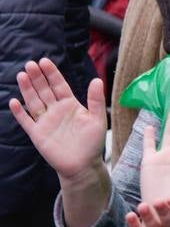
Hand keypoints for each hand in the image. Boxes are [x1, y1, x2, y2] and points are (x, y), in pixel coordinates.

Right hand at [9, 58, 106, 181]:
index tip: (44, 61)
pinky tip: (14, 102)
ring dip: (27, 89)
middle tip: (30, 64)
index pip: (59, 85)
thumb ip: (96, 100)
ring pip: (33, 102)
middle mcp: (56, 111)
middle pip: (44, 91)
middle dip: (37, 77)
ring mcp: (45, 121)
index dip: (52, 74)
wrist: (83, 165)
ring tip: (22, 75)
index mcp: (70, 105)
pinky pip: (26, 121)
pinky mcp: (37, 134)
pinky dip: (19, 113)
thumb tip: (97, 80)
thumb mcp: (97, 119)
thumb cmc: (92, 142)